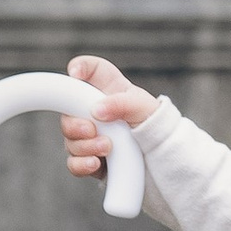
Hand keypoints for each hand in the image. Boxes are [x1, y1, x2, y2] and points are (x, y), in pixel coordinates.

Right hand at [59, 56, 159, 179]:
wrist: (162, 159)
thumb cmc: (156, 127)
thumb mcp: (145, 108)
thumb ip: (122, 103)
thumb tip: (96, 110)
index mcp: (111, 90)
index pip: (92, 70)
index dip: (81, 66)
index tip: (75, 72)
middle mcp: (96, 111)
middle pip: (68, 110)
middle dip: (74, 123)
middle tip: (91, 129)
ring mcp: (90, 136)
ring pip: (69, 139)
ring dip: (84, 145)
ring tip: (107, 148)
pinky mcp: (89, 158)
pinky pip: (73, 162)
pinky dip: (81, 164)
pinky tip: (95, 163)